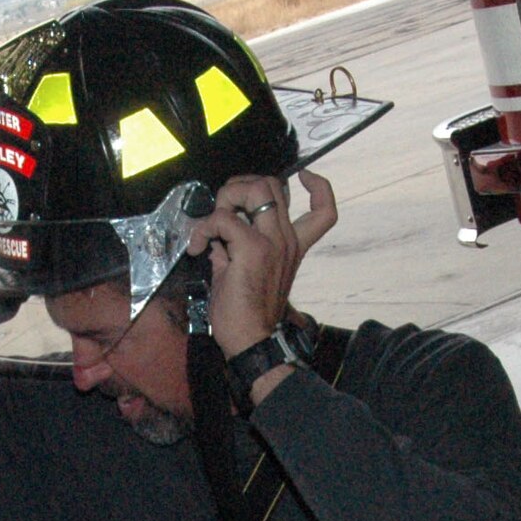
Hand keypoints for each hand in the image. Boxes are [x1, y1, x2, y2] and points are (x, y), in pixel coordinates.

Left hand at [187, 169, 337, 358]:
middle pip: (273, 184)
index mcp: (292, 245)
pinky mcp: (252, 249)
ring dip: (226, 198)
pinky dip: (203, 228)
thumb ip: (234, 248)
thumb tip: (215, 235)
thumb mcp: (243, 272)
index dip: (319, 185)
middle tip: (223, 211)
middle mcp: (287, 239)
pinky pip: (223, 219)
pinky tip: (196, 248)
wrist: (252, 342)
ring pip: (255, 189)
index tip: (303, 177)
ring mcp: (272, 242)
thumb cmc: (246, 316)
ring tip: (211, 226)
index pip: (324, 209)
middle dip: (240, 186)